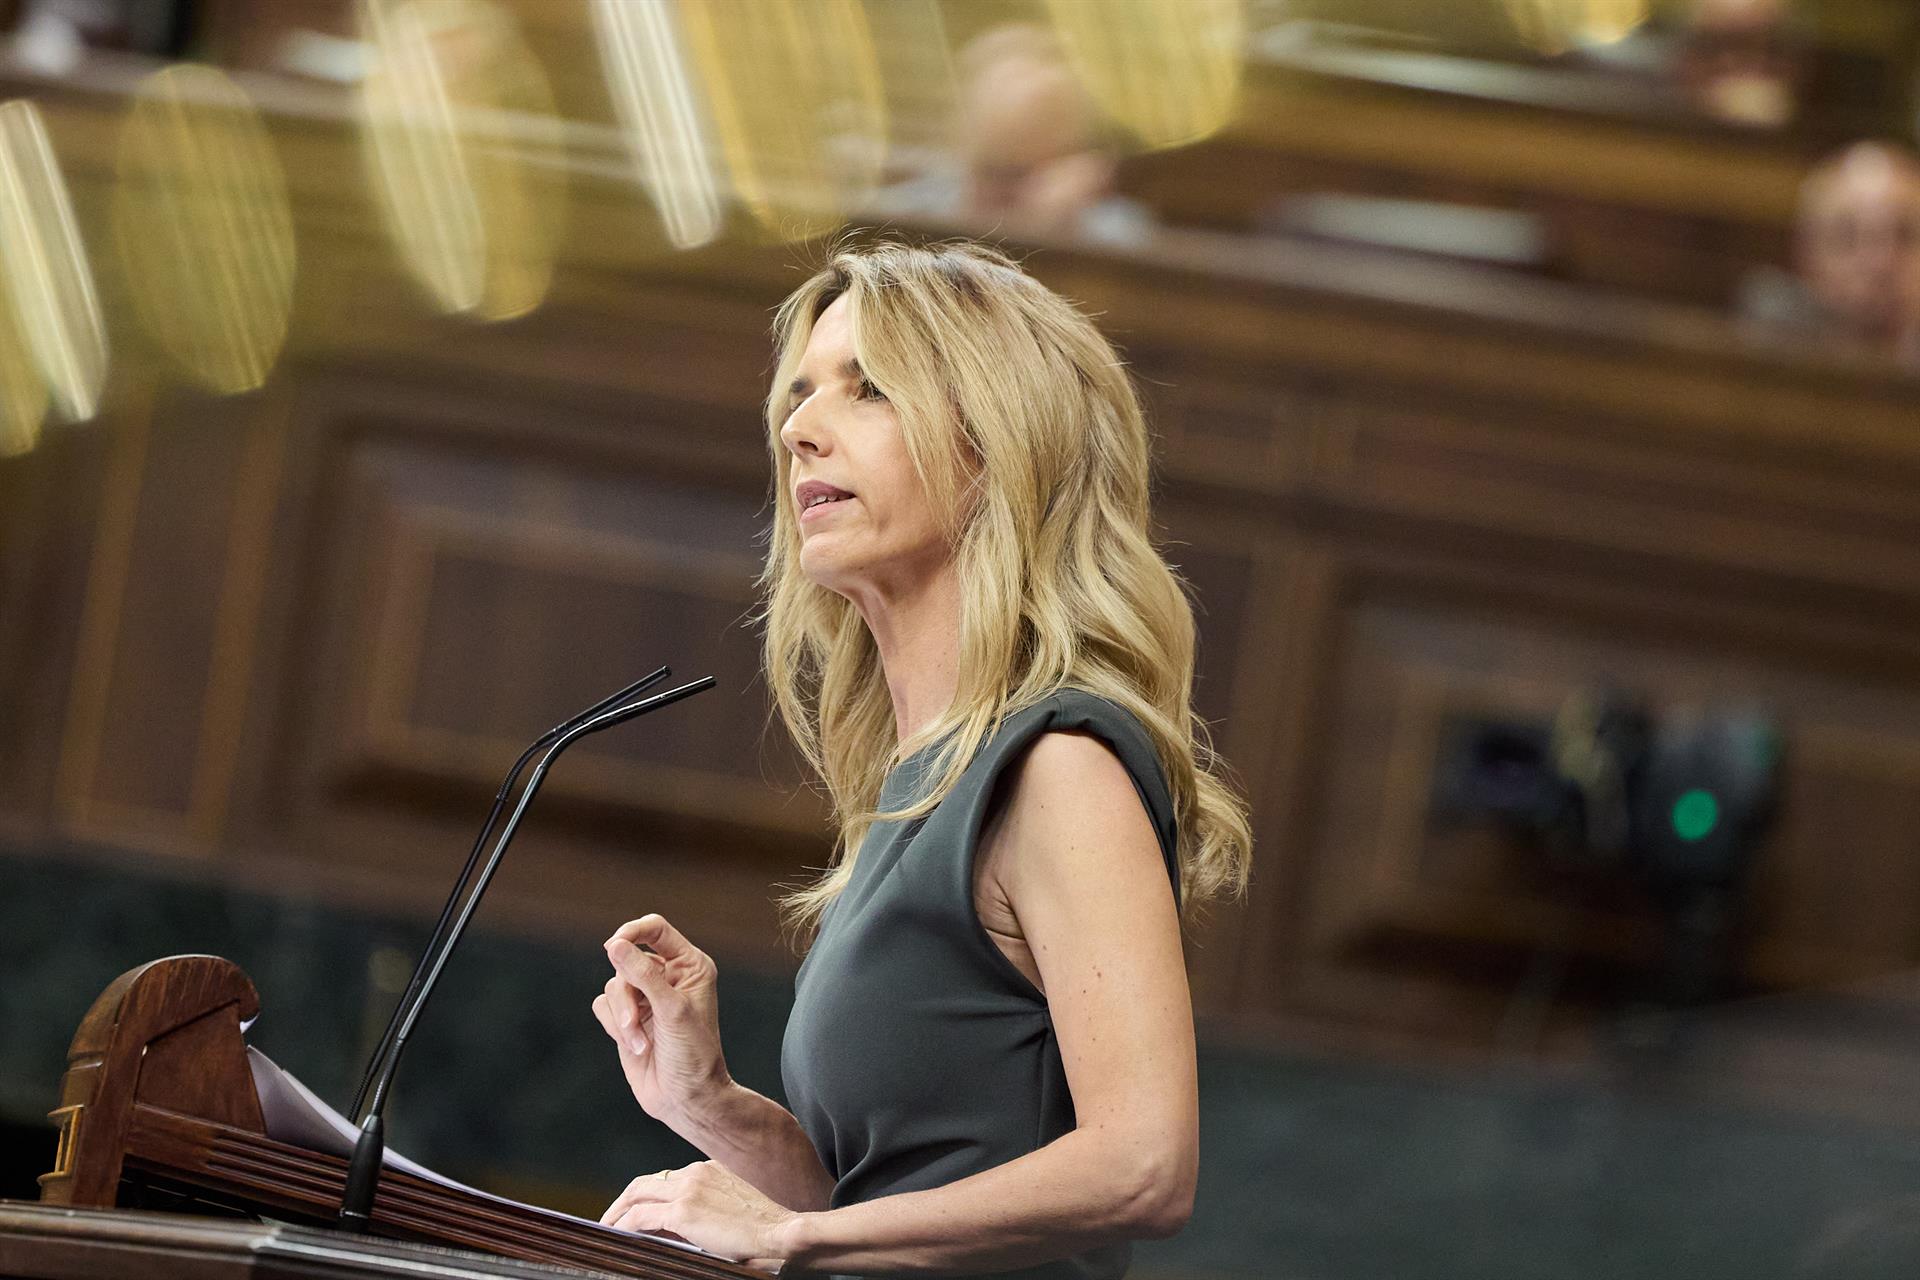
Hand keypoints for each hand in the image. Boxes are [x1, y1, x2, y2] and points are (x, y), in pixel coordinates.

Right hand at [591, 915, 731, 1127]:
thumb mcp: (671, 1010)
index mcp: (689, 966)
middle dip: (627, 992)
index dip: (633, 932)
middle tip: (636, 1020)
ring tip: (640, 1044)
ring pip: (612, 985)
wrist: (685, 1099)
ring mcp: (646, 998)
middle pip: (627, 960)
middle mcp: (667, 977)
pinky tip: (636, 1047)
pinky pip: (603, 1006)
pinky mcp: (627, 1019)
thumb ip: (642, 975)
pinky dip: (614, 1027)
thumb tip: (615, 945)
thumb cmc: (693, 1054)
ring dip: (622, 1017)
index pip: (655, 930)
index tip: (614, 945)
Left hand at [600, 1161, 798, 1273]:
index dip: (647, 1195)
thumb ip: (704, 1208)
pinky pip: (640, 1217)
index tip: (636, 1210)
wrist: (780, 1232)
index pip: (667, 1179)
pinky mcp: (683, 1212)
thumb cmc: (764, 1228)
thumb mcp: (731, 1208)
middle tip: (612, 1217)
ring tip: (609, 1226)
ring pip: (638, 1195)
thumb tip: (677, 1226)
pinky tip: (618, 1234)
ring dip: (619, 1211)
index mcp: (709, 1169)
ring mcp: (688, 1190)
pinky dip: (624, 1225)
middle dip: (625, 1199)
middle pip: (646, 1182)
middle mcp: (696, 1172)